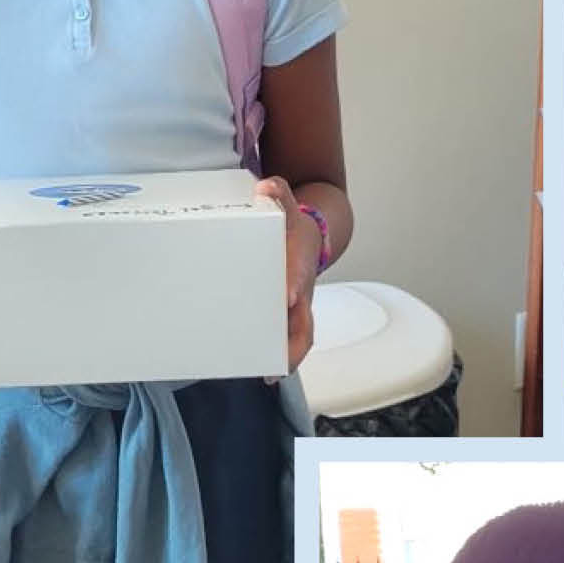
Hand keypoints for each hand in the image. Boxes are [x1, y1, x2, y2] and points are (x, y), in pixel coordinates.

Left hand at [256, 177, 319, 371]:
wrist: (307, 237)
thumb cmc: (291, 226)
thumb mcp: (285, 202)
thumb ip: (277, 192)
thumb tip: (265, 187)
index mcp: (300, 263)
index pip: (300, 275)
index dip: (296, 284)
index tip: (287, 296)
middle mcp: (300, 291)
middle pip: (304, 323)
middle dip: (294, 345)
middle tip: (279, 364)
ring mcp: (294, 307)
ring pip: (295, 337)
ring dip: (284, 358)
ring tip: (266, 375)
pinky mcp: (282, 316)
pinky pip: (279, 337)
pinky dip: (272, 356)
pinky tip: (256, 370)